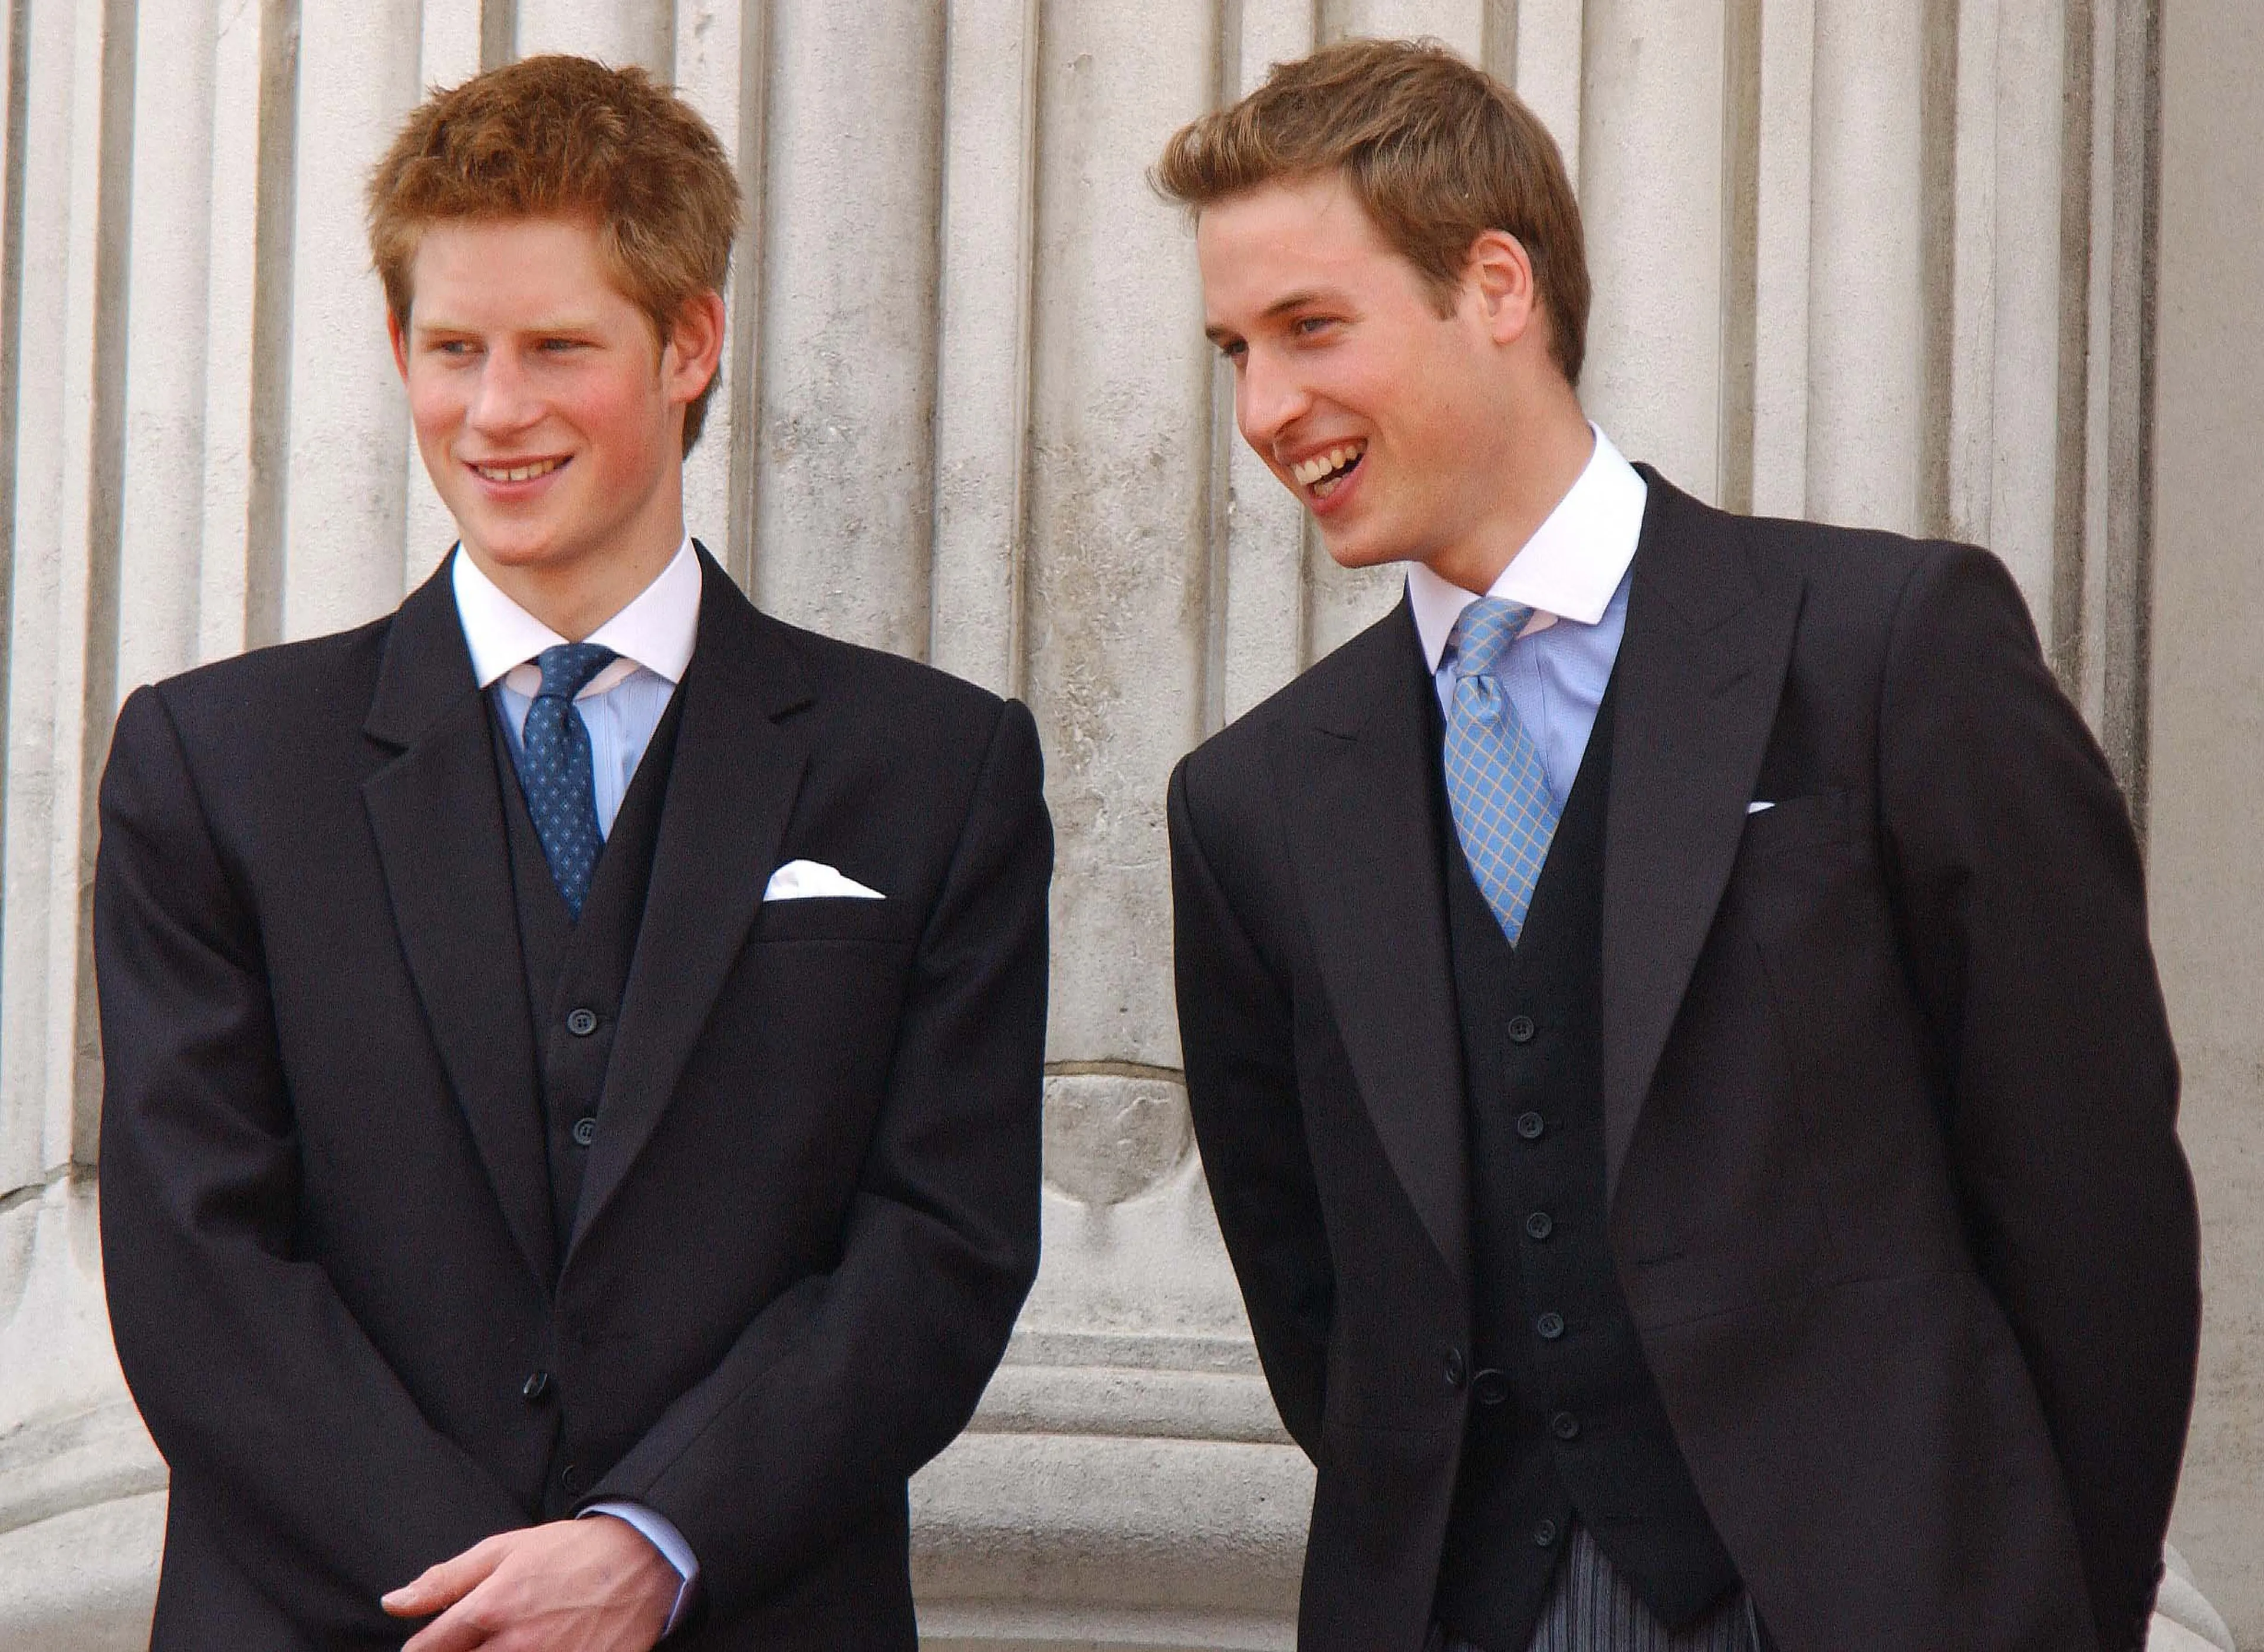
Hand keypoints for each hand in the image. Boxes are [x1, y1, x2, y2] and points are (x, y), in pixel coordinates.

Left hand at [384, 1517, 678, 1650]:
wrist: (642, 1562)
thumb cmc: (570, 1553)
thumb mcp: (503, 1550)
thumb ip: (444, 1579)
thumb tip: (393, 1603)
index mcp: (489, 1608)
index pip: (427, 1649)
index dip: (421, 1649)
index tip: (433, 1645)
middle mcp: (513, 1645)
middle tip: (475, 1641)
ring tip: (507, 1641)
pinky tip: (538, 1648)